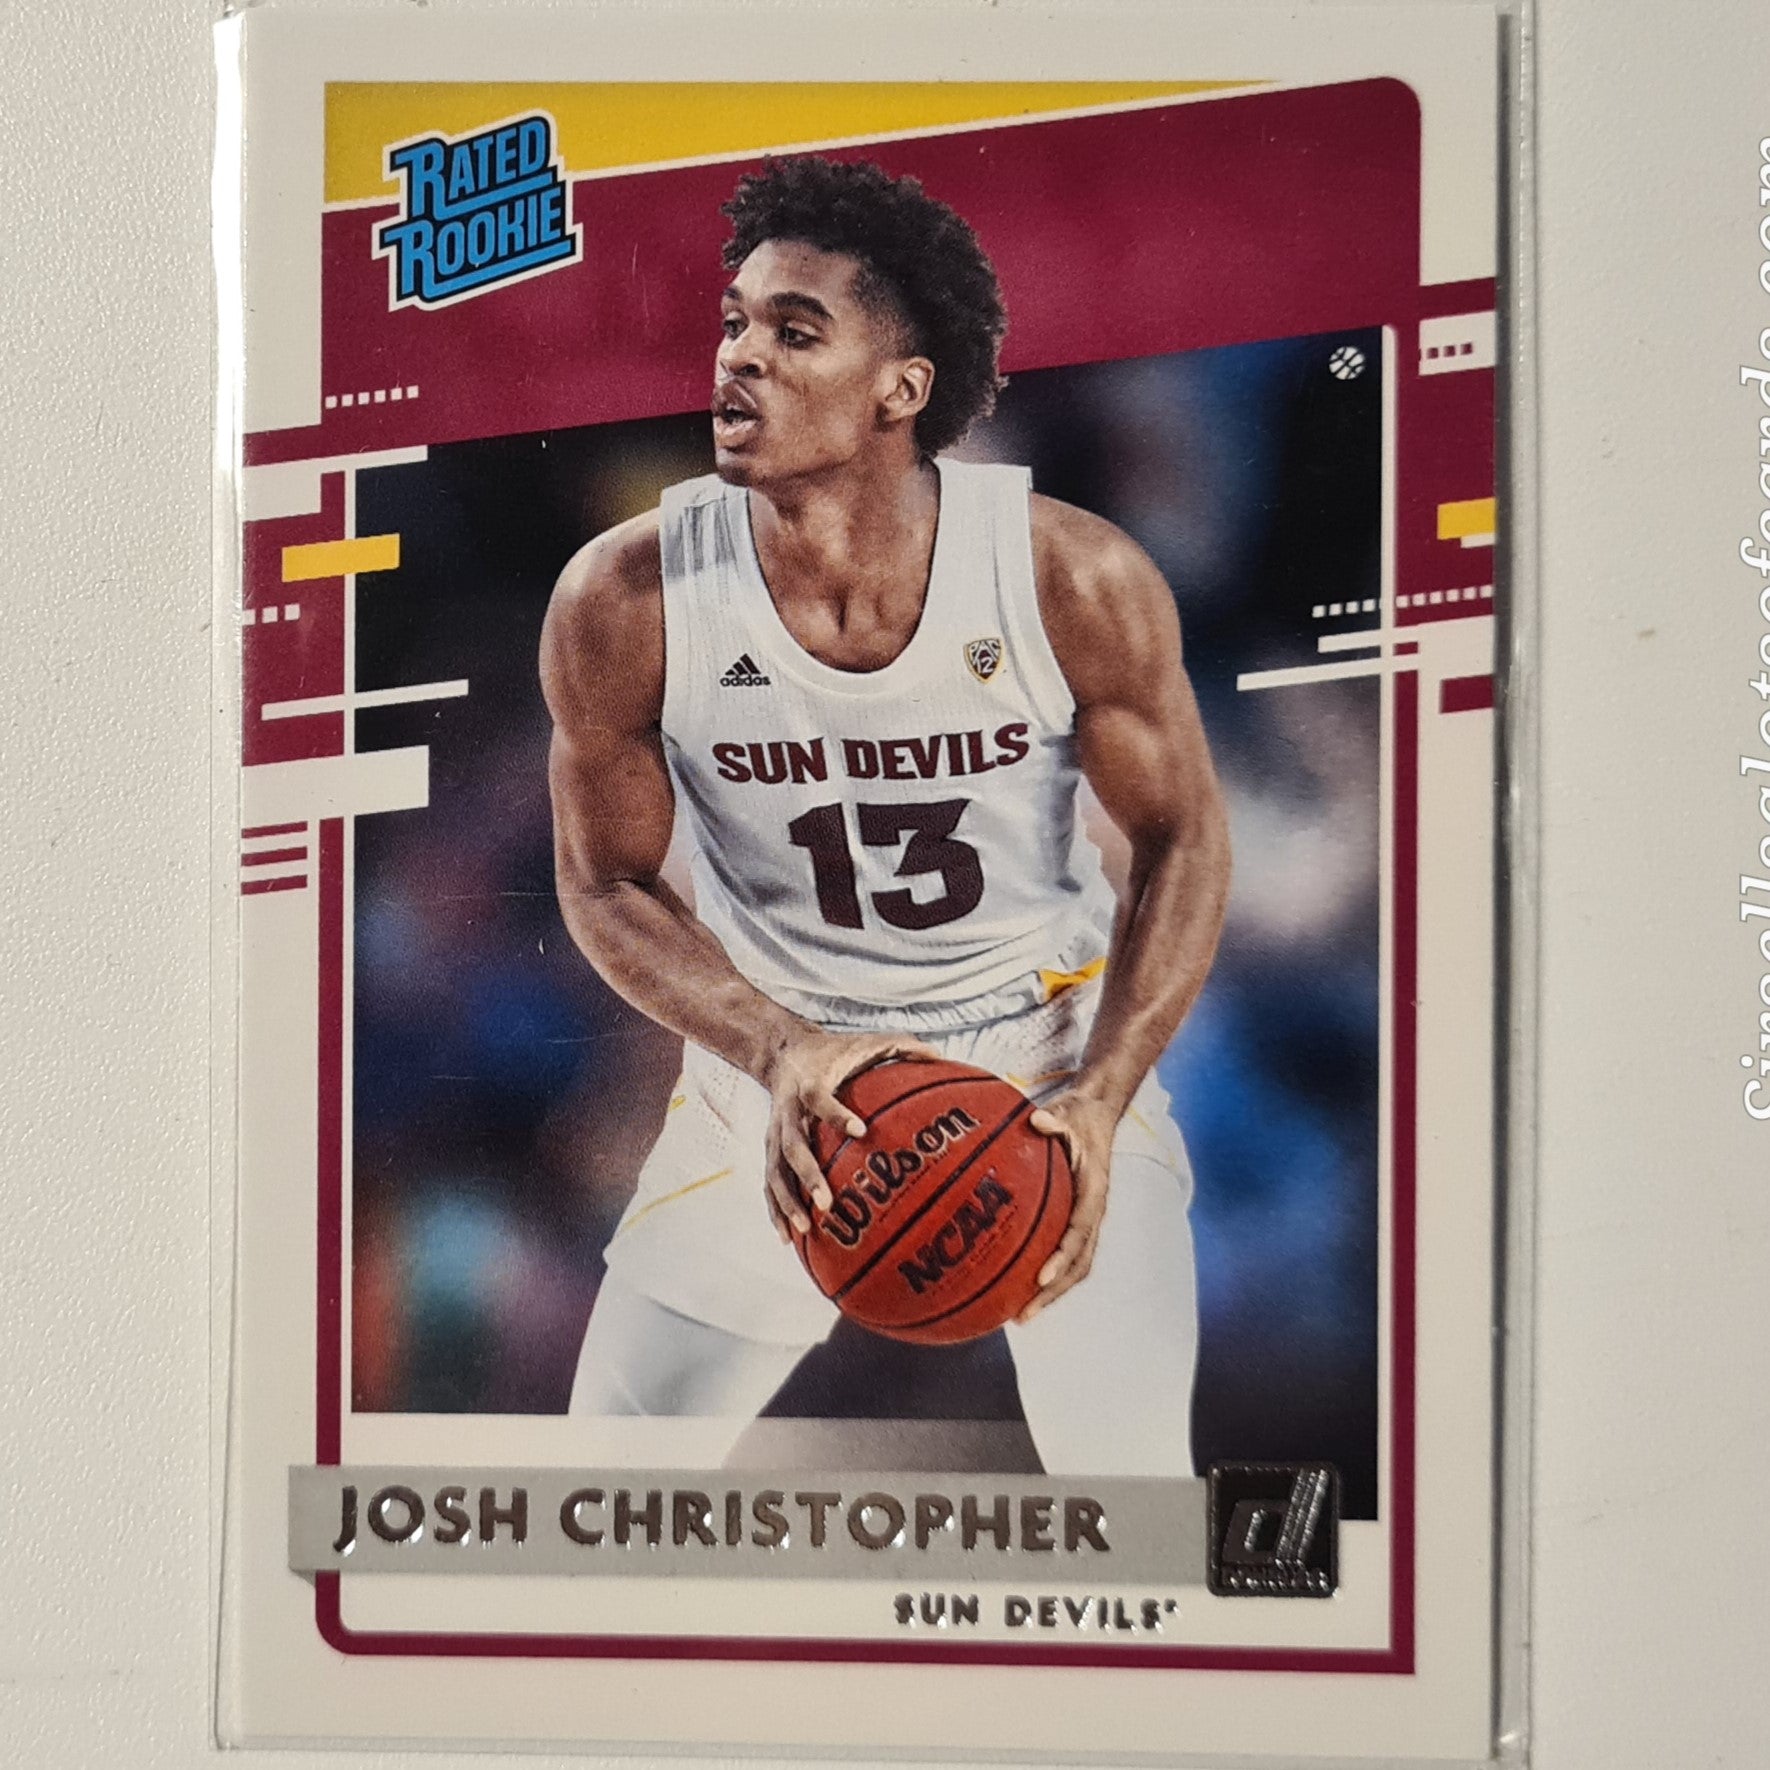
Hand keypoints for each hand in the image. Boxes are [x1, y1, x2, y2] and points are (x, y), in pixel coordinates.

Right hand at [759, 1029, 939, 1241]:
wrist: (784, 1052)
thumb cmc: (836, 1051)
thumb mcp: (865, 1042)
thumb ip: (901, 1046)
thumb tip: (940, 1056)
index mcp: (810, 1083)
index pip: (819, 1099)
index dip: (836, 1114)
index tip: (860, 1130)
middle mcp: (788, 1110)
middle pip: (793, 1146)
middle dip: (809, 1176)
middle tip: (829, 1204)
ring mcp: (776, 1132)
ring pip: (776, 1170)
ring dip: (788, 1201)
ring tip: (805, 1228)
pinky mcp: (770, 1147)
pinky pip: (770, 1181)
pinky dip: (776, 1209)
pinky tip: (788, 1238)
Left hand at [1017, 1088, 1122, 1320]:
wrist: (1096, 1114)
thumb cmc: (1078, 1115)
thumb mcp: (1067, 1112)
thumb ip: (1054, 1120)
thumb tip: (1037, 1121)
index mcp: (1094, 1194)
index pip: (1079, 1234)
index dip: (1061, 1259)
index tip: (1039, 1279)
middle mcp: (1093, 1214)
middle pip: (1078, 1266)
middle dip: (1052, 1294)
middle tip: (1022, 1316)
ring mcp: (1086, 1220)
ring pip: (1073, 1268)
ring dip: (1049, 1293)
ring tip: (1017, 1315)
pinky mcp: (1075, 1220)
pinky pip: (1062, 1254)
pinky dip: (1041, 1272)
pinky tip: (1010, 1281)